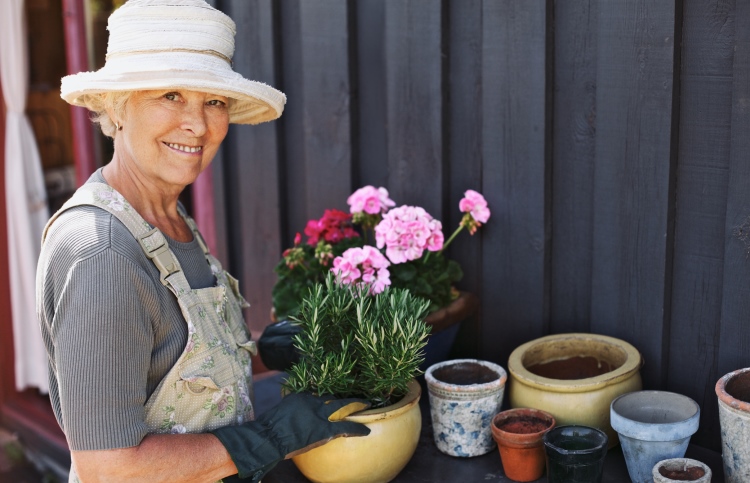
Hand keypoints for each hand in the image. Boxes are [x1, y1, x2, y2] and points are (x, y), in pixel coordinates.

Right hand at [211, 392, 369, 479]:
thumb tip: (293, 409)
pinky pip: (345, 427)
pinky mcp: (325, 430)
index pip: (321, 394)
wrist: (269, 438)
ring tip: (367, 406)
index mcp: (303, 397)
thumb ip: (291, 407)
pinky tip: (366, 431)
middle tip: (361, 398)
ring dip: (356, 407)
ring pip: (343, 408)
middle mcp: (313, 402)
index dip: (330, 396)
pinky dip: (356, 429)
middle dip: (348, 397)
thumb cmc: (270, 428)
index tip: (337, 396)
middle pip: (335, 397)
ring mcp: (320, 415)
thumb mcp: (281, 410)